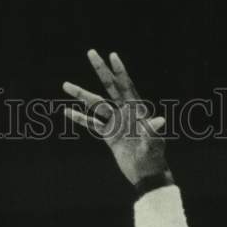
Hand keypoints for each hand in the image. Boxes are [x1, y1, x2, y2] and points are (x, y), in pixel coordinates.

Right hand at [62, 50, 168, 184]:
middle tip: (91, 52)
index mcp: (137, 110)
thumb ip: (153, 131)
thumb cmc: (154, 158)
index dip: (120, 72)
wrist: (146, 174)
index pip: (127, 86)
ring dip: (81, 95)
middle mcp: (125, 113)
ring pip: (96, 105)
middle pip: (110, 88)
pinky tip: (67, 111)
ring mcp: (116, 123)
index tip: (112, 55)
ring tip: (65, 85)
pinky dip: (79, 118)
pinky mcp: (109, 136)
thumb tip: (160, 120)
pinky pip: (92, 124)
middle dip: (100, 70)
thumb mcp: (154, 143)